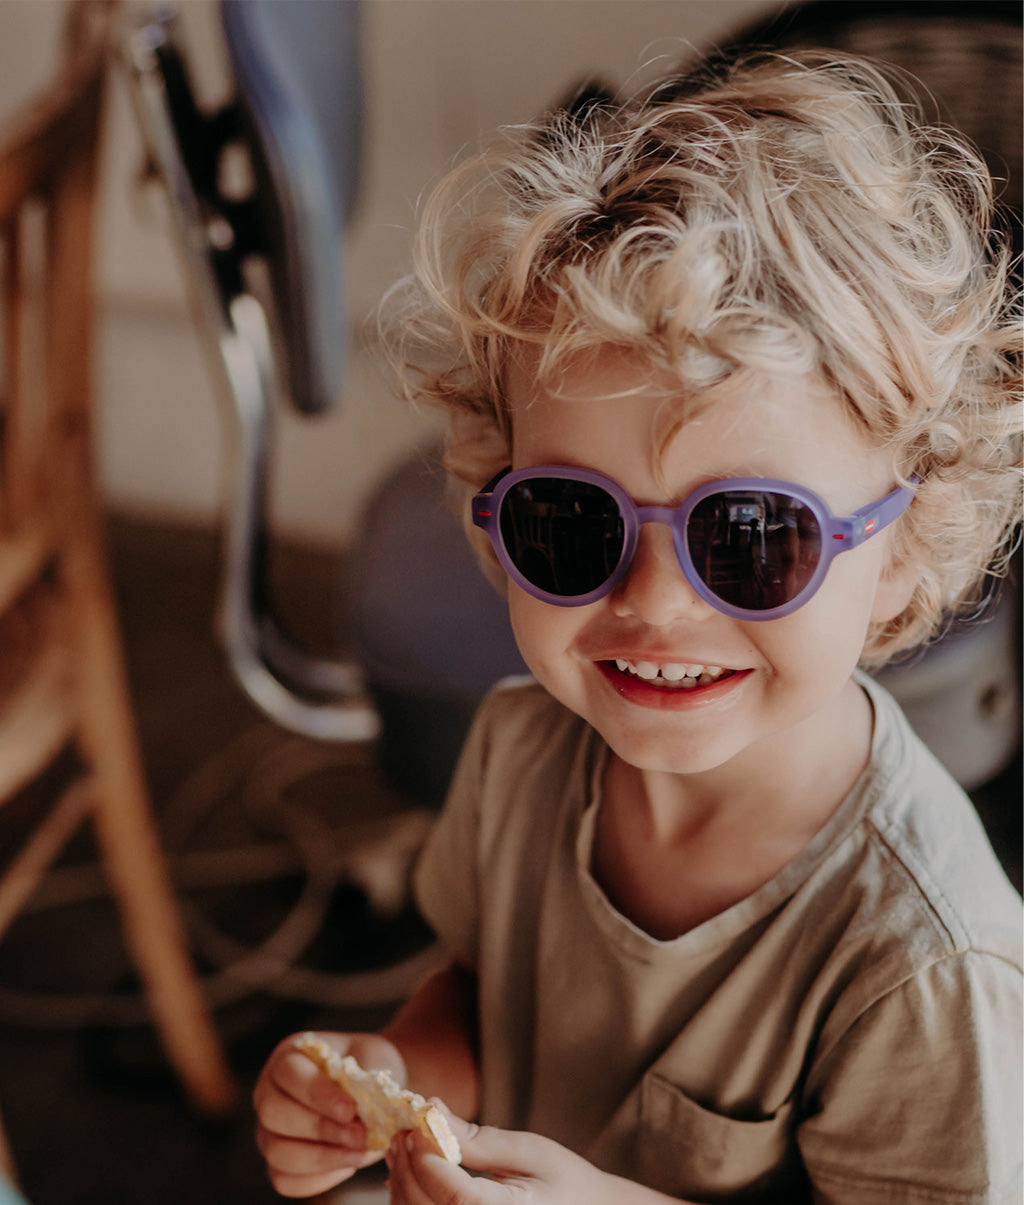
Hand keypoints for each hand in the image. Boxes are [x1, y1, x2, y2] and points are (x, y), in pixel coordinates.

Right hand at [253, 1031, 406, 1197]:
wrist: (370, 1085)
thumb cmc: (367, 1065)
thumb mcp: (374, 1057)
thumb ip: (367, 1078)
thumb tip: (363, 1113)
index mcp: (289, 1055)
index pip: (289, 1072)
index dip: (317, 1094)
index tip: (351, 1110)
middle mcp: (269, 1091)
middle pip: (274, 1114)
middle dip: (320, 1129)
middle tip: (358, 1136)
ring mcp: (268, 1129)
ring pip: (277, 1152)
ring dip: (321, 1158)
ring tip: (358, 1154)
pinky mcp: (277, 1161)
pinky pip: (285, 1180)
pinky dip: (318, 1179)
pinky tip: (347, 1166)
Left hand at [385, 1109, 614, 1204]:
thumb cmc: (566, 1182)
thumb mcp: (531, 1151)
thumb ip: (480, 1139)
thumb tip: (432, 1110)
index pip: (455, 1195)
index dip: (427, 1159)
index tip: (416, 1126)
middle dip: (408, 1168)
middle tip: (404, 1131)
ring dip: (404, 1185)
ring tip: (404, 1149)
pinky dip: (411, 1201)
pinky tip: (412, 1176)